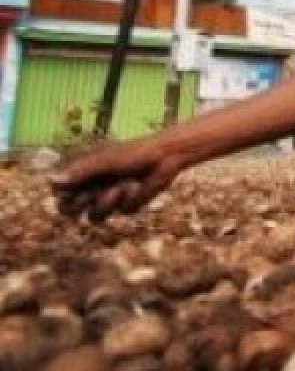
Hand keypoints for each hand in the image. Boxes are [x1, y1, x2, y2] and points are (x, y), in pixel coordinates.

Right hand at [51, 139, 185, 220]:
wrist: (165, 157)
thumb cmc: (133, 153)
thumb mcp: (104, 161)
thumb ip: (80, 171)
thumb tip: (53, 181)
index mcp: (83, 174)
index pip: (58, 191)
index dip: (61, 195)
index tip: (70, 191)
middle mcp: (92, 188)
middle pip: (69, 210)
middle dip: (78, 206)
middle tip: (89, 196)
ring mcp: (108, 199)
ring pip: (94, 216)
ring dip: (106, 203)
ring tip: (119, 187)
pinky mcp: (127, 206)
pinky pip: (121, 211)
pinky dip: (129, 199)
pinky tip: (137, 186)